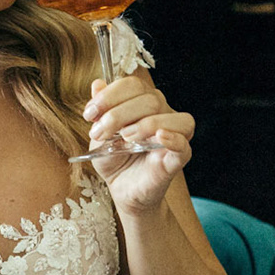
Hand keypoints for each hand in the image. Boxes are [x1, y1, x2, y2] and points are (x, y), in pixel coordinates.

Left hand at [82, 73, 194, 210]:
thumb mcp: (100, 134)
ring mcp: (173, 134)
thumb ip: (101, 111)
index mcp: (142, 103)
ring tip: (125, 139)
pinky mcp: (178, 158)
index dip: (110, 95)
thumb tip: (97, 84)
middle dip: (119, 114)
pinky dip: (173, 138)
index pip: (133, 85)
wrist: (122, 189)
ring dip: (145, 124)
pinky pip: (184, 143)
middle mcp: (161, 113)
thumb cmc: (114, 160)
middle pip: (149, 99)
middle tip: (101, 133)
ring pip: (170, 116)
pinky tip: (159, 137)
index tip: (90, 114)